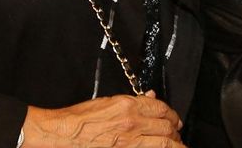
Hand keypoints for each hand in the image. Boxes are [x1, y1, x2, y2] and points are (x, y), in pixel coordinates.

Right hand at [21, 91, 185, 147]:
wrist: (63, 134)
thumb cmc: (80, 119)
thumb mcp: (108, 102)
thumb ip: (133, 101)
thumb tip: (150, 98)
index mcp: (129, 106)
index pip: (161, 108)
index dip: (171, 114)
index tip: (173, 118)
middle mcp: (132, 123)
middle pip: (166, 126)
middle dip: (175, 129)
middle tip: (178, 132)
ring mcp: (129, 142)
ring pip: (163, 143)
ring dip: (174, 144)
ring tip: (178, 145)